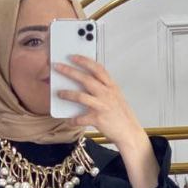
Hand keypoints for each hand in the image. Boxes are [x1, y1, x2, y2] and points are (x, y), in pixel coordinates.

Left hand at [54, 55, 158, 187]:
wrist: (129, 131)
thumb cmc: (120, 114)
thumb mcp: (115, 97)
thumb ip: (102, 89)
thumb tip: (83, 83)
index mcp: (111, 86)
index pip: (97, 69)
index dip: (85, 61)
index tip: (73, 56)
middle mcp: (107, 93)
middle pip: (86, 79)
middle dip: (70, 71)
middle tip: (58, 67)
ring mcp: (102, 106)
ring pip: (81, 96)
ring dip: (68, 94)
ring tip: (59, 93)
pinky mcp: (98, 119)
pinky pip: (81, 118)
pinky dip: (74, 119)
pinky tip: (70, 119)